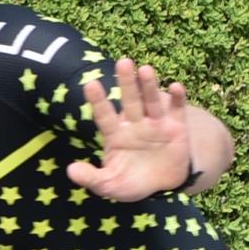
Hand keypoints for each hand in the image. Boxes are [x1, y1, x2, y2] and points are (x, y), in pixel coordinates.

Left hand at [70, 56, 199, 199]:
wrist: (164, 187)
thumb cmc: (132, 182)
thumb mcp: (110, 184)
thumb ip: (92, 178)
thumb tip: (70, 170)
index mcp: (115, 135)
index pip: (104, 116)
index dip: (98, 101)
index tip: (91, 84)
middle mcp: (134, 124)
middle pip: (130, 101)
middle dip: (126, 82)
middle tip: (122, 62)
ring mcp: (156, 124)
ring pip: (151, 101)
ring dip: (149, 86)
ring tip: (145, 69)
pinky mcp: (176, 127)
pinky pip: (177, 110)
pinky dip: (177, 98)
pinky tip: (176, 87)